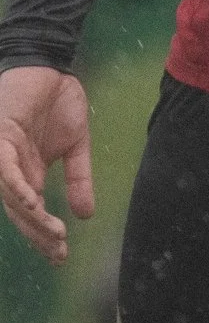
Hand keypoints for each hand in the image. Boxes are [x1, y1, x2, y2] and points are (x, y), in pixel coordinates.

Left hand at [0, 64, 93, 263]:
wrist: (49, 66)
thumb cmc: (58, 102)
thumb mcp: (76, 145)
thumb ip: (78, 179)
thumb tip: (86, 215)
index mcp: (27, 174)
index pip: (30, 213)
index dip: (43, 235)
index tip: (62, 256)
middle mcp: (11, 170)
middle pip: (20, 212)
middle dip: (39, 235)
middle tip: (59, 254)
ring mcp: (4, 155)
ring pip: (11, 196)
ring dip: (31, 218)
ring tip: (54, 234)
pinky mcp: (1, 138)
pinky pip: (5, 169)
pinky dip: (17, 187)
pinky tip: (34, 202)